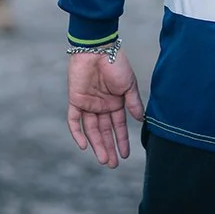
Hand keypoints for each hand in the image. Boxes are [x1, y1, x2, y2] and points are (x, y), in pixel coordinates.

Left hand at [67, 48, 144, 168]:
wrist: (98, 49)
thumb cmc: (116, 63)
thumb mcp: (129, 85)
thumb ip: (133, 103)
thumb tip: (140, 120)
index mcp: (115, 102)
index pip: (118, 126)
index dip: (122, 140)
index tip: (126, 154)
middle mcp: (101, 105)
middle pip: (104, 131)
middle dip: (109, 147)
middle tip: (112, 164)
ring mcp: (88, 103)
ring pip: (91, 130)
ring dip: (96, 145)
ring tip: (103, 159)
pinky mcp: (75, 99)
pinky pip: (74, 120)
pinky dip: (77, 133)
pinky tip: (84, 146)